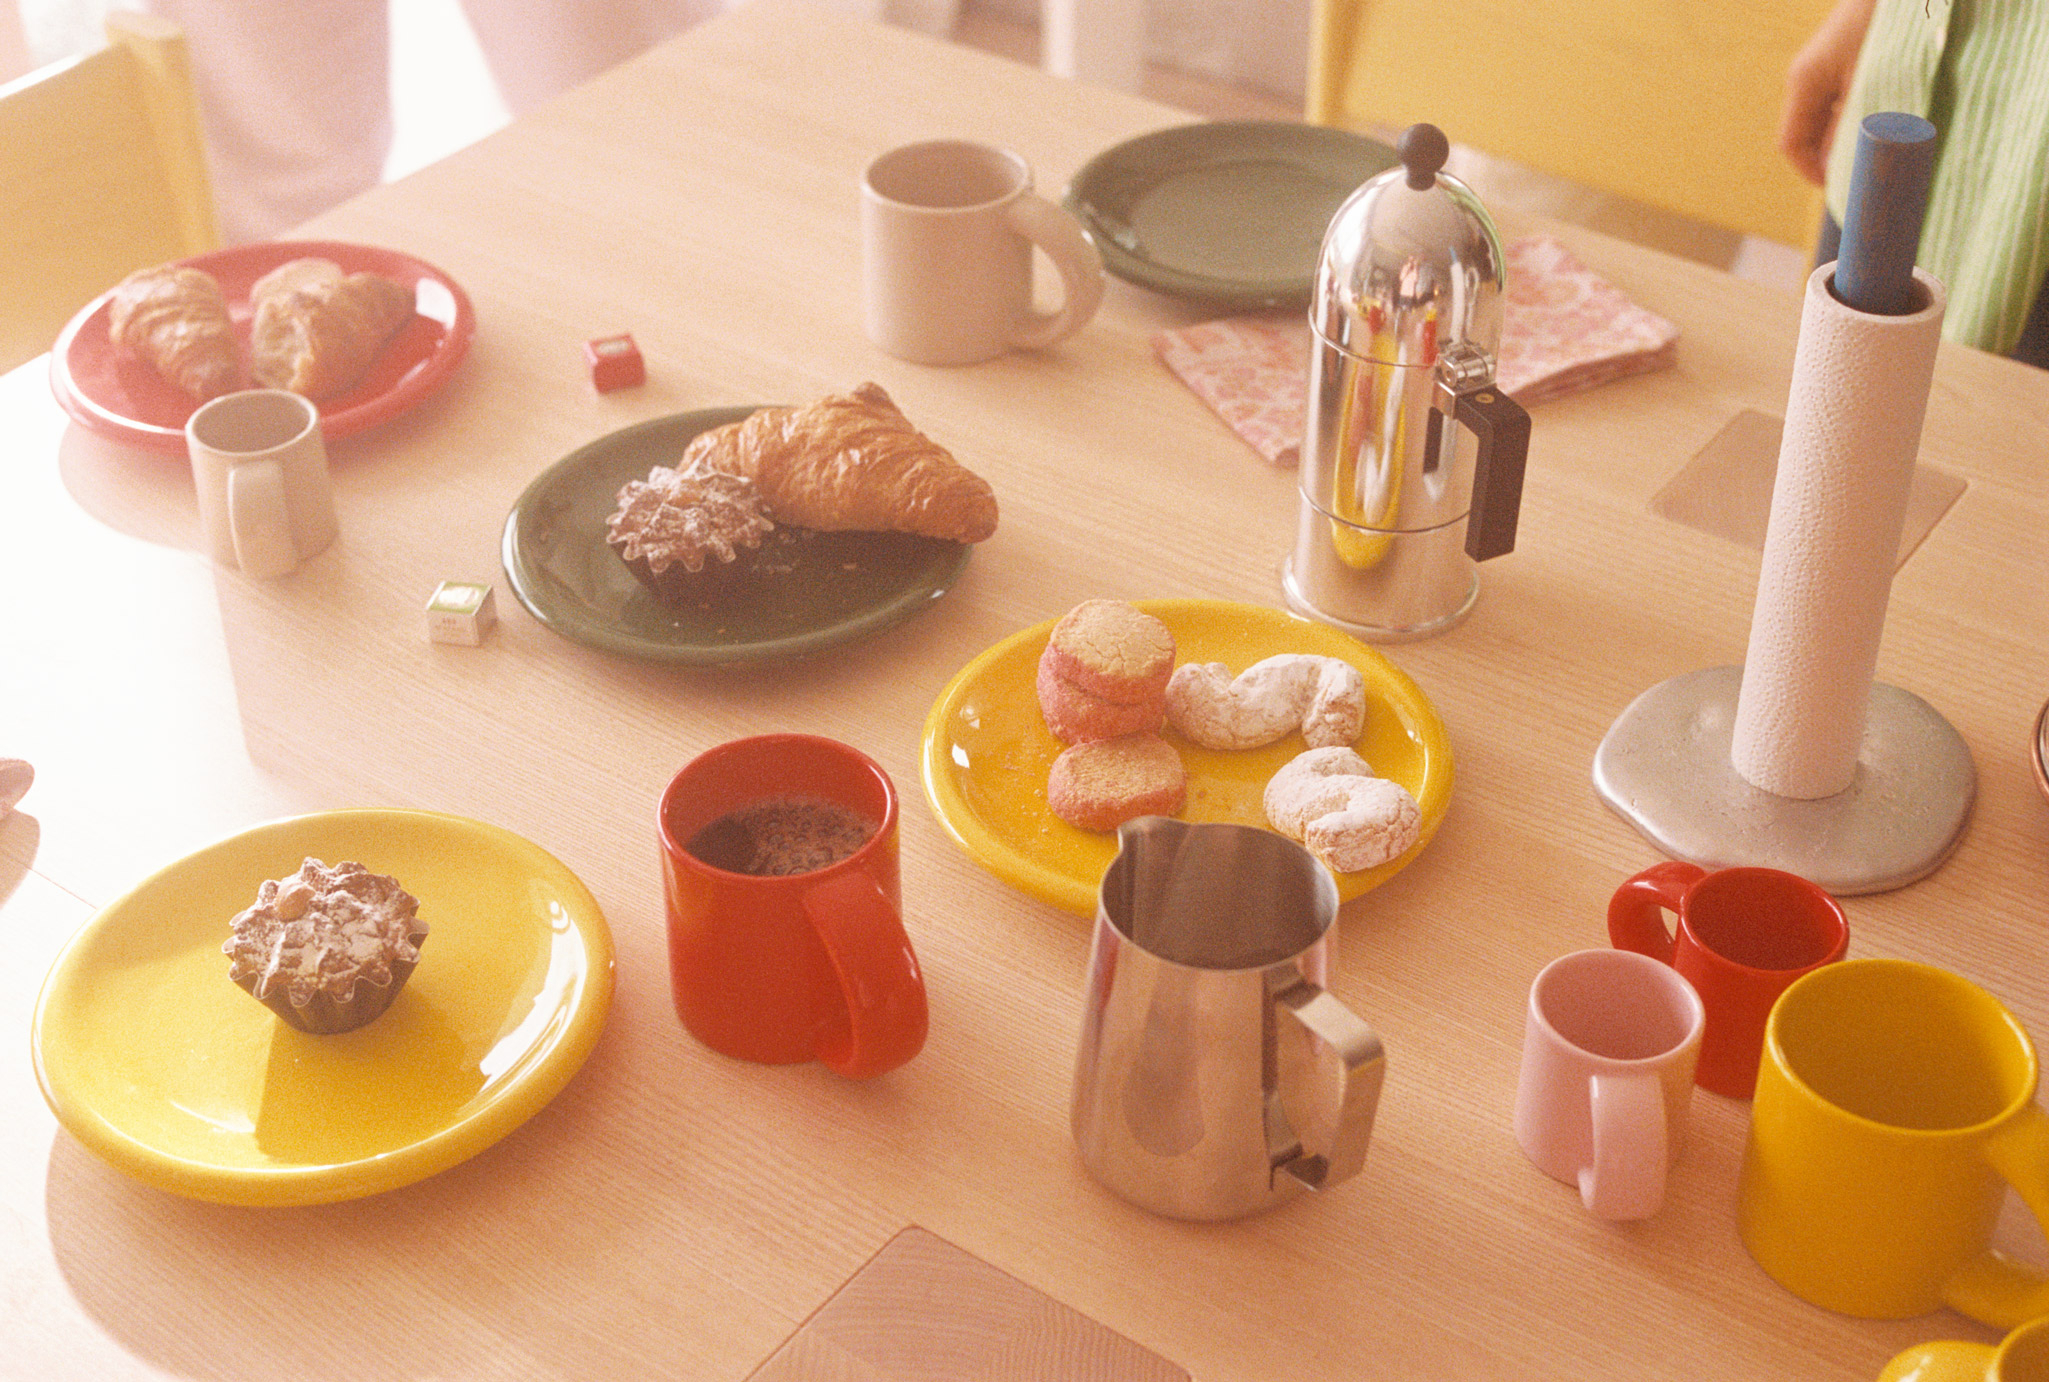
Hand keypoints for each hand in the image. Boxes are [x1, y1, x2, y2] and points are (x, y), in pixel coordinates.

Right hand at [1778, 0, 1878, 184]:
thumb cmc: (1885, 25)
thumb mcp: (1870, 82)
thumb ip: (1852, 127)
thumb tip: (1843, 168)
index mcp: (1804, 83)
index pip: (1792, 144)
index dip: (1811, 172)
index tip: (1841, 189)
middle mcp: (1807, 77)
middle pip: (1808, 133)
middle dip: (1832, 157)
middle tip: (1865, 174)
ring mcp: (1824, 67)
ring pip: (1827, 119)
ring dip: (1847, 137)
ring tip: (1877, 150)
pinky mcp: (1845, 59)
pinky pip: (1842, 100)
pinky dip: (1858, 117)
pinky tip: (1884, 120)